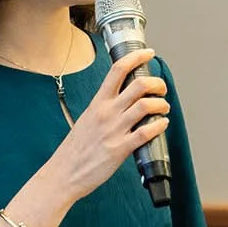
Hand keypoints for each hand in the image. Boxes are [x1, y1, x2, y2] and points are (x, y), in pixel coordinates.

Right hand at [44, 48, 168, 202]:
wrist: (64, 173)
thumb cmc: (74, 149)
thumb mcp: (86, 119)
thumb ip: (103, 109)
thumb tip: (121, 102)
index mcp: (97, 103)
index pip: (117, 70)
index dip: (136, 57)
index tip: (148, 53)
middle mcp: (107, 112)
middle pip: (138, 85)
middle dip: (157, 83)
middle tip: (161, 88)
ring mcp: (114, 130)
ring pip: (146, 106)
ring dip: (161, 104)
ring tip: (163, 108)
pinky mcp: (120, 149)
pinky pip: (146, 133)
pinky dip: (159, 126)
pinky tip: (162, 125)